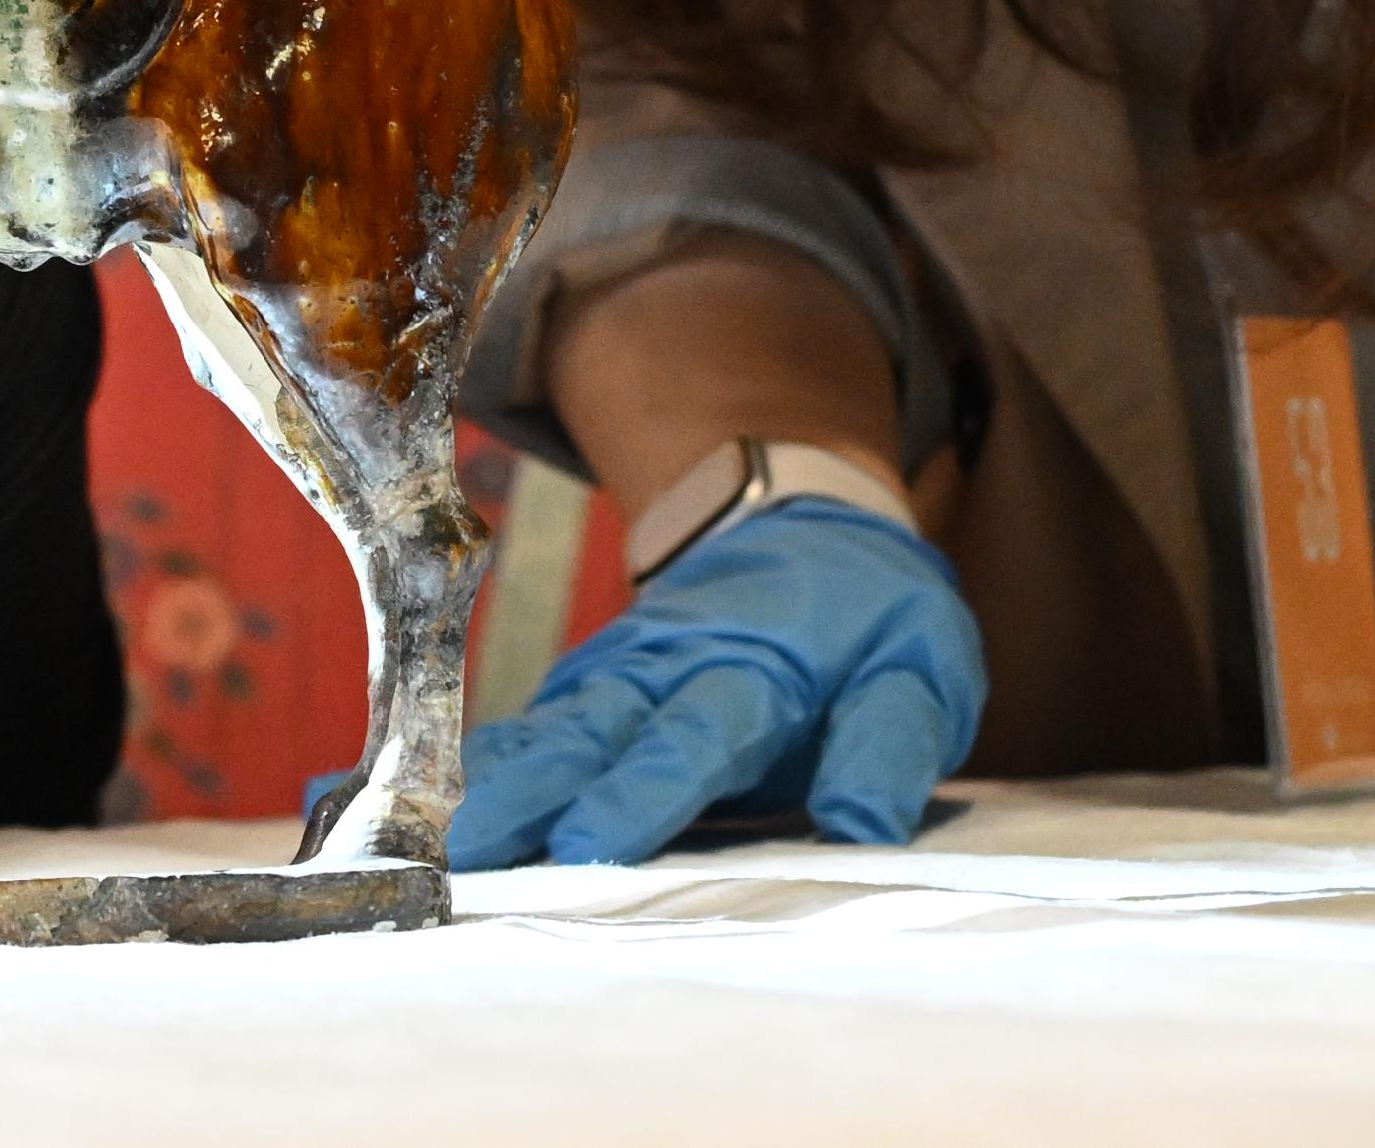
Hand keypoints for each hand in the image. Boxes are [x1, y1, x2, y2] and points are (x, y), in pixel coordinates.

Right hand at [451, 500, 985, 866]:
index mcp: (757, 666)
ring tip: (454, 841)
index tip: (589, 845)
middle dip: (536, 792)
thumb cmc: (872, 615)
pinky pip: (544, 721)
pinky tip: (458, 801)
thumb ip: (890, 743)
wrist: (807, 523)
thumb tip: (863, 826)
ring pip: (556, 726)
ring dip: (506, 782)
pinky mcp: (600, 681)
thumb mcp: (920, 665)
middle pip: (596, 732)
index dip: (641, 792)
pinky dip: (502, 760)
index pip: (694, 735)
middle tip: (477, 851)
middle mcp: (671, 665)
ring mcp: (625, 669)